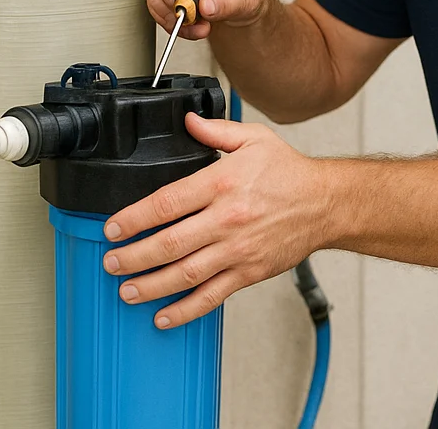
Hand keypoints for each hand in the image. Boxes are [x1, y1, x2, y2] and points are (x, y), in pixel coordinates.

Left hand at [100, 114, 329, 327]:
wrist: (325, 204)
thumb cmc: (289, 173)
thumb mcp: (254, 139)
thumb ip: (216, 131)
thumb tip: (188, 121)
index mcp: (222, 184)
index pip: (166, 203)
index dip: (133, 218)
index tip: (113, 227)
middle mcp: (227, 219)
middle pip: (168, 244)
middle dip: (132, 257)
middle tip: (111, 262)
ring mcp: (238, 249)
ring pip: (185, 274)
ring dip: (150, 286)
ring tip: (127, 290)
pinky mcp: (249, 271)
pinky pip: (212, 296)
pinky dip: (185, 310)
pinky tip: (164, 316)